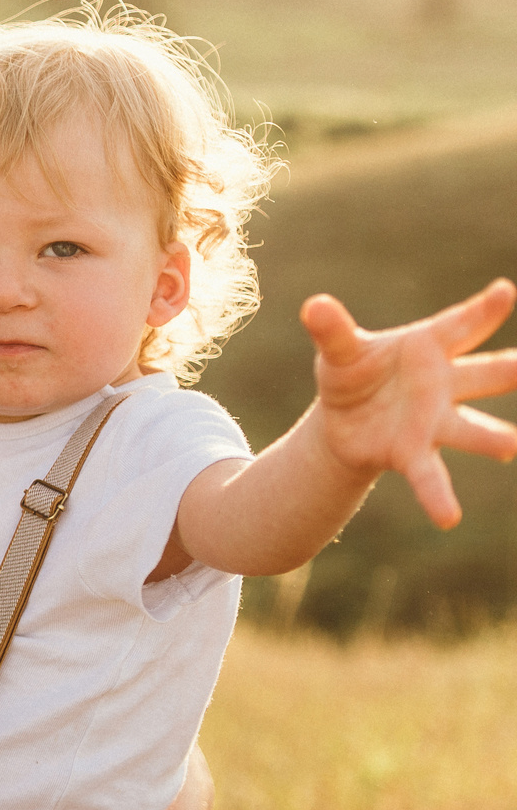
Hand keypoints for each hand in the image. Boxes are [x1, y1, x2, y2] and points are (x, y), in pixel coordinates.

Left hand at [302, 278, 516, 526]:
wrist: (345, 418)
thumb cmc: (353, 371)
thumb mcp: (340, 350)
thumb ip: (332, 331)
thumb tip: (313, 306)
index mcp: (428, 347)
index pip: (459, 325)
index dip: (482, 310)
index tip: (504, 291)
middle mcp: (443, 384)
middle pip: (482, 375)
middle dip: (507, 370)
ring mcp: (434, 422)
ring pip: (469, 428)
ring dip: (489, 436)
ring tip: (509, 445)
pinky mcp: (415, 454)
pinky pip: (430, 477)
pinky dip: (438, 496)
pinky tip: (449, 518)